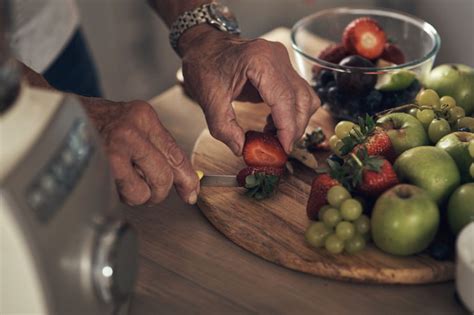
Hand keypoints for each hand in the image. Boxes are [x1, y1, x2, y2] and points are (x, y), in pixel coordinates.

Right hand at [82, 98, 198, 205]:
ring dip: (136, 194)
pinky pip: (127, 193)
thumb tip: (183, 182)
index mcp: (145, 117)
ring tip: (122, 179)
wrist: (56, 116)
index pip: (176, 154)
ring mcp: (117, 144)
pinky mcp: (102, 162)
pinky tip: (111, 179)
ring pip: (145, 190)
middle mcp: (134, 128)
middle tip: (148, 189)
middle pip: (164, 177)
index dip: (187, 179)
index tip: (191, 192)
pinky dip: (121, 194)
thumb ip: (158, 150)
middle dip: (158, 191)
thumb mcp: (132, 126)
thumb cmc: (95, 124)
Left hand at [179, 25, 319, 153]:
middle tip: (278, 148)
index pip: (285, 100)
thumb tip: (241, 149)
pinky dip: (291, 113)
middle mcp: (277, 58)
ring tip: (274, 136)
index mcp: (259, 61)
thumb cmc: (204, 65)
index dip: (287, 128)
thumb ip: (224, 128)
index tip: (284, 149)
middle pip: (302, 99)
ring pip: (306, 97)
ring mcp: (283, 61)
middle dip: (294, 128)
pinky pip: (298, 94)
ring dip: (295, 121)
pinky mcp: (284, 69)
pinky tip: (273, 123)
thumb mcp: (209, 100)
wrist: (204, 46)